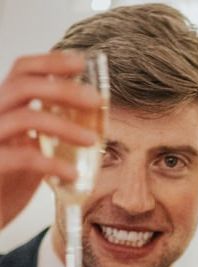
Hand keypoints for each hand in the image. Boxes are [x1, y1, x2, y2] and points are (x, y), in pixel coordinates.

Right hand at [0, 51, 102, 228]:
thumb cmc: (7, 183)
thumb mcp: (29, 149)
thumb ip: (47, 133)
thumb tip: (88, 119)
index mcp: (2, 108)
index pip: (22, 71)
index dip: (51, 62)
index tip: (82, 63)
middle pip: (24, 85)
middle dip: (64, 88)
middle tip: (96, 100)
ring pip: (27, 117)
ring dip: (65, 126)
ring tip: (92, 141)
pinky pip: (25, 158)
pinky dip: (54, 164)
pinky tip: (73, 176)